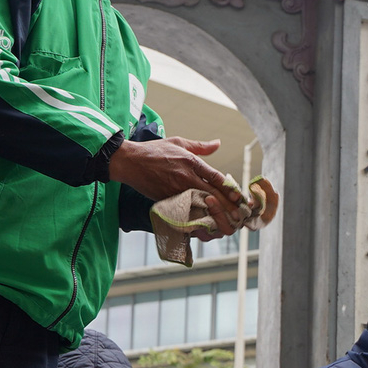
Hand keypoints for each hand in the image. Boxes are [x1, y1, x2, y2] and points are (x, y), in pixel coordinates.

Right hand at [107, 136, 242, 233]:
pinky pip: (185, 212)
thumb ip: (200, 146)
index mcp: (190, 162)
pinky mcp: (166, 200)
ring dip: (213, 214)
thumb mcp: (178, 142)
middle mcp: (185, 177)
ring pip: (199, 205)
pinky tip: (205, 226)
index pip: (215, 177)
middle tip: (238, 215)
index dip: (229, 188)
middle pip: (211, 194)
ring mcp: (175, 190)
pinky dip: (195, 219)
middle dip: (227, 206)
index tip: (238, 197)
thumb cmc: (153, 151)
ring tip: (226, 223)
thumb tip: (218, 143)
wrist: (128, 161)